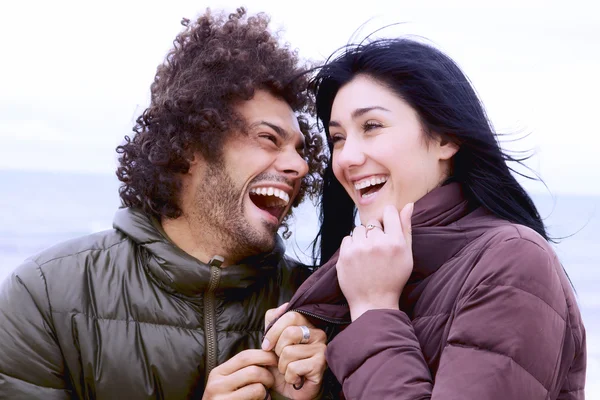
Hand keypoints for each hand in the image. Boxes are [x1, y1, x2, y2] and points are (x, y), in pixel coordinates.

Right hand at [203, 349, 276, 399]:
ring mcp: (221, 397)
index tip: (275, 360)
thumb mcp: (228, 385)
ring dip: (266, 387)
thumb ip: (242, 372)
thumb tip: (266, 356)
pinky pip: (255, 394)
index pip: (245, 356)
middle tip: (272, 381)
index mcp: (218, 373)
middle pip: (252, 368)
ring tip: (266, 393)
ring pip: (256, 382)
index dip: (264, 355)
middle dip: (268, 372)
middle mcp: (217, 383)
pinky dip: (264, 397)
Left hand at [262, 303, 327, 399]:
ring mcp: (321, 348)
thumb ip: (274, 322)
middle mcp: (318, 333)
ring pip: (289, 352)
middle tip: (281, 359)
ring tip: (290, 369)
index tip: (266, 346)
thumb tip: (283, 306)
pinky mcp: (321, 364)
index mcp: (307, 324)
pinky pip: (293, 368)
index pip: (290, 316)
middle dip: (277, 350)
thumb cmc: (284, 363)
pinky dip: (289, 376)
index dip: (273, 331)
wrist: (294, 390)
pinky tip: (296, 378)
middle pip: (289, 332)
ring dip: (282, 366)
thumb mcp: (274, 341)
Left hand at [338, 203, 413, 320]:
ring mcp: (358, 249)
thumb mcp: (407, 255)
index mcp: (395, 242)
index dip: (388, 219)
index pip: (389, 211)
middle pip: (373, 222)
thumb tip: (409, 205)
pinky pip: (347, 239)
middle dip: (375, 232)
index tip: (387, 229)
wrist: (374, 303)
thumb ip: (406, 228)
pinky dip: (352, 246)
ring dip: (362, 239)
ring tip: (368, 256)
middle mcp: (376, 243)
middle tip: (378, 250)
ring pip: (359, 229)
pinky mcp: (344, 256)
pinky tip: (359, 260)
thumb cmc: (394, 278)